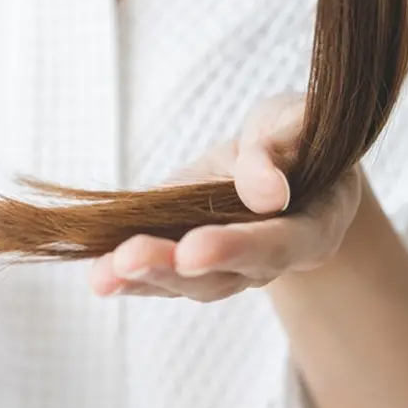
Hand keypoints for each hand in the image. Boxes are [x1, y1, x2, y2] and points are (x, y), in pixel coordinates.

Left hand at [88, 93, 363, 301]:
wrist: (283, 158)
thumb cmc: (297, 135)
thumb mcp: (297, 122)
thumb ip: (283, 150)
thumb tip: (268, 192)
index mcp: (310, 228)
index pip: (274, 245)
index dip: (234, 248)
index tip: (192, 250)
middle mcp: (268, 263)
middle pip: (221, 278)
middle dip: (170, 270)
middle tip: (127, 260)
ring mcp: (228, 271)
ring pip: (185, 285)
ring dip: (140, 278)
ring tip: (102, 274)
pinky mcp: (187, 262)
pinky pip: (159, 277)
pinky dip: (127, 276)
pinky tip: (97, 274)